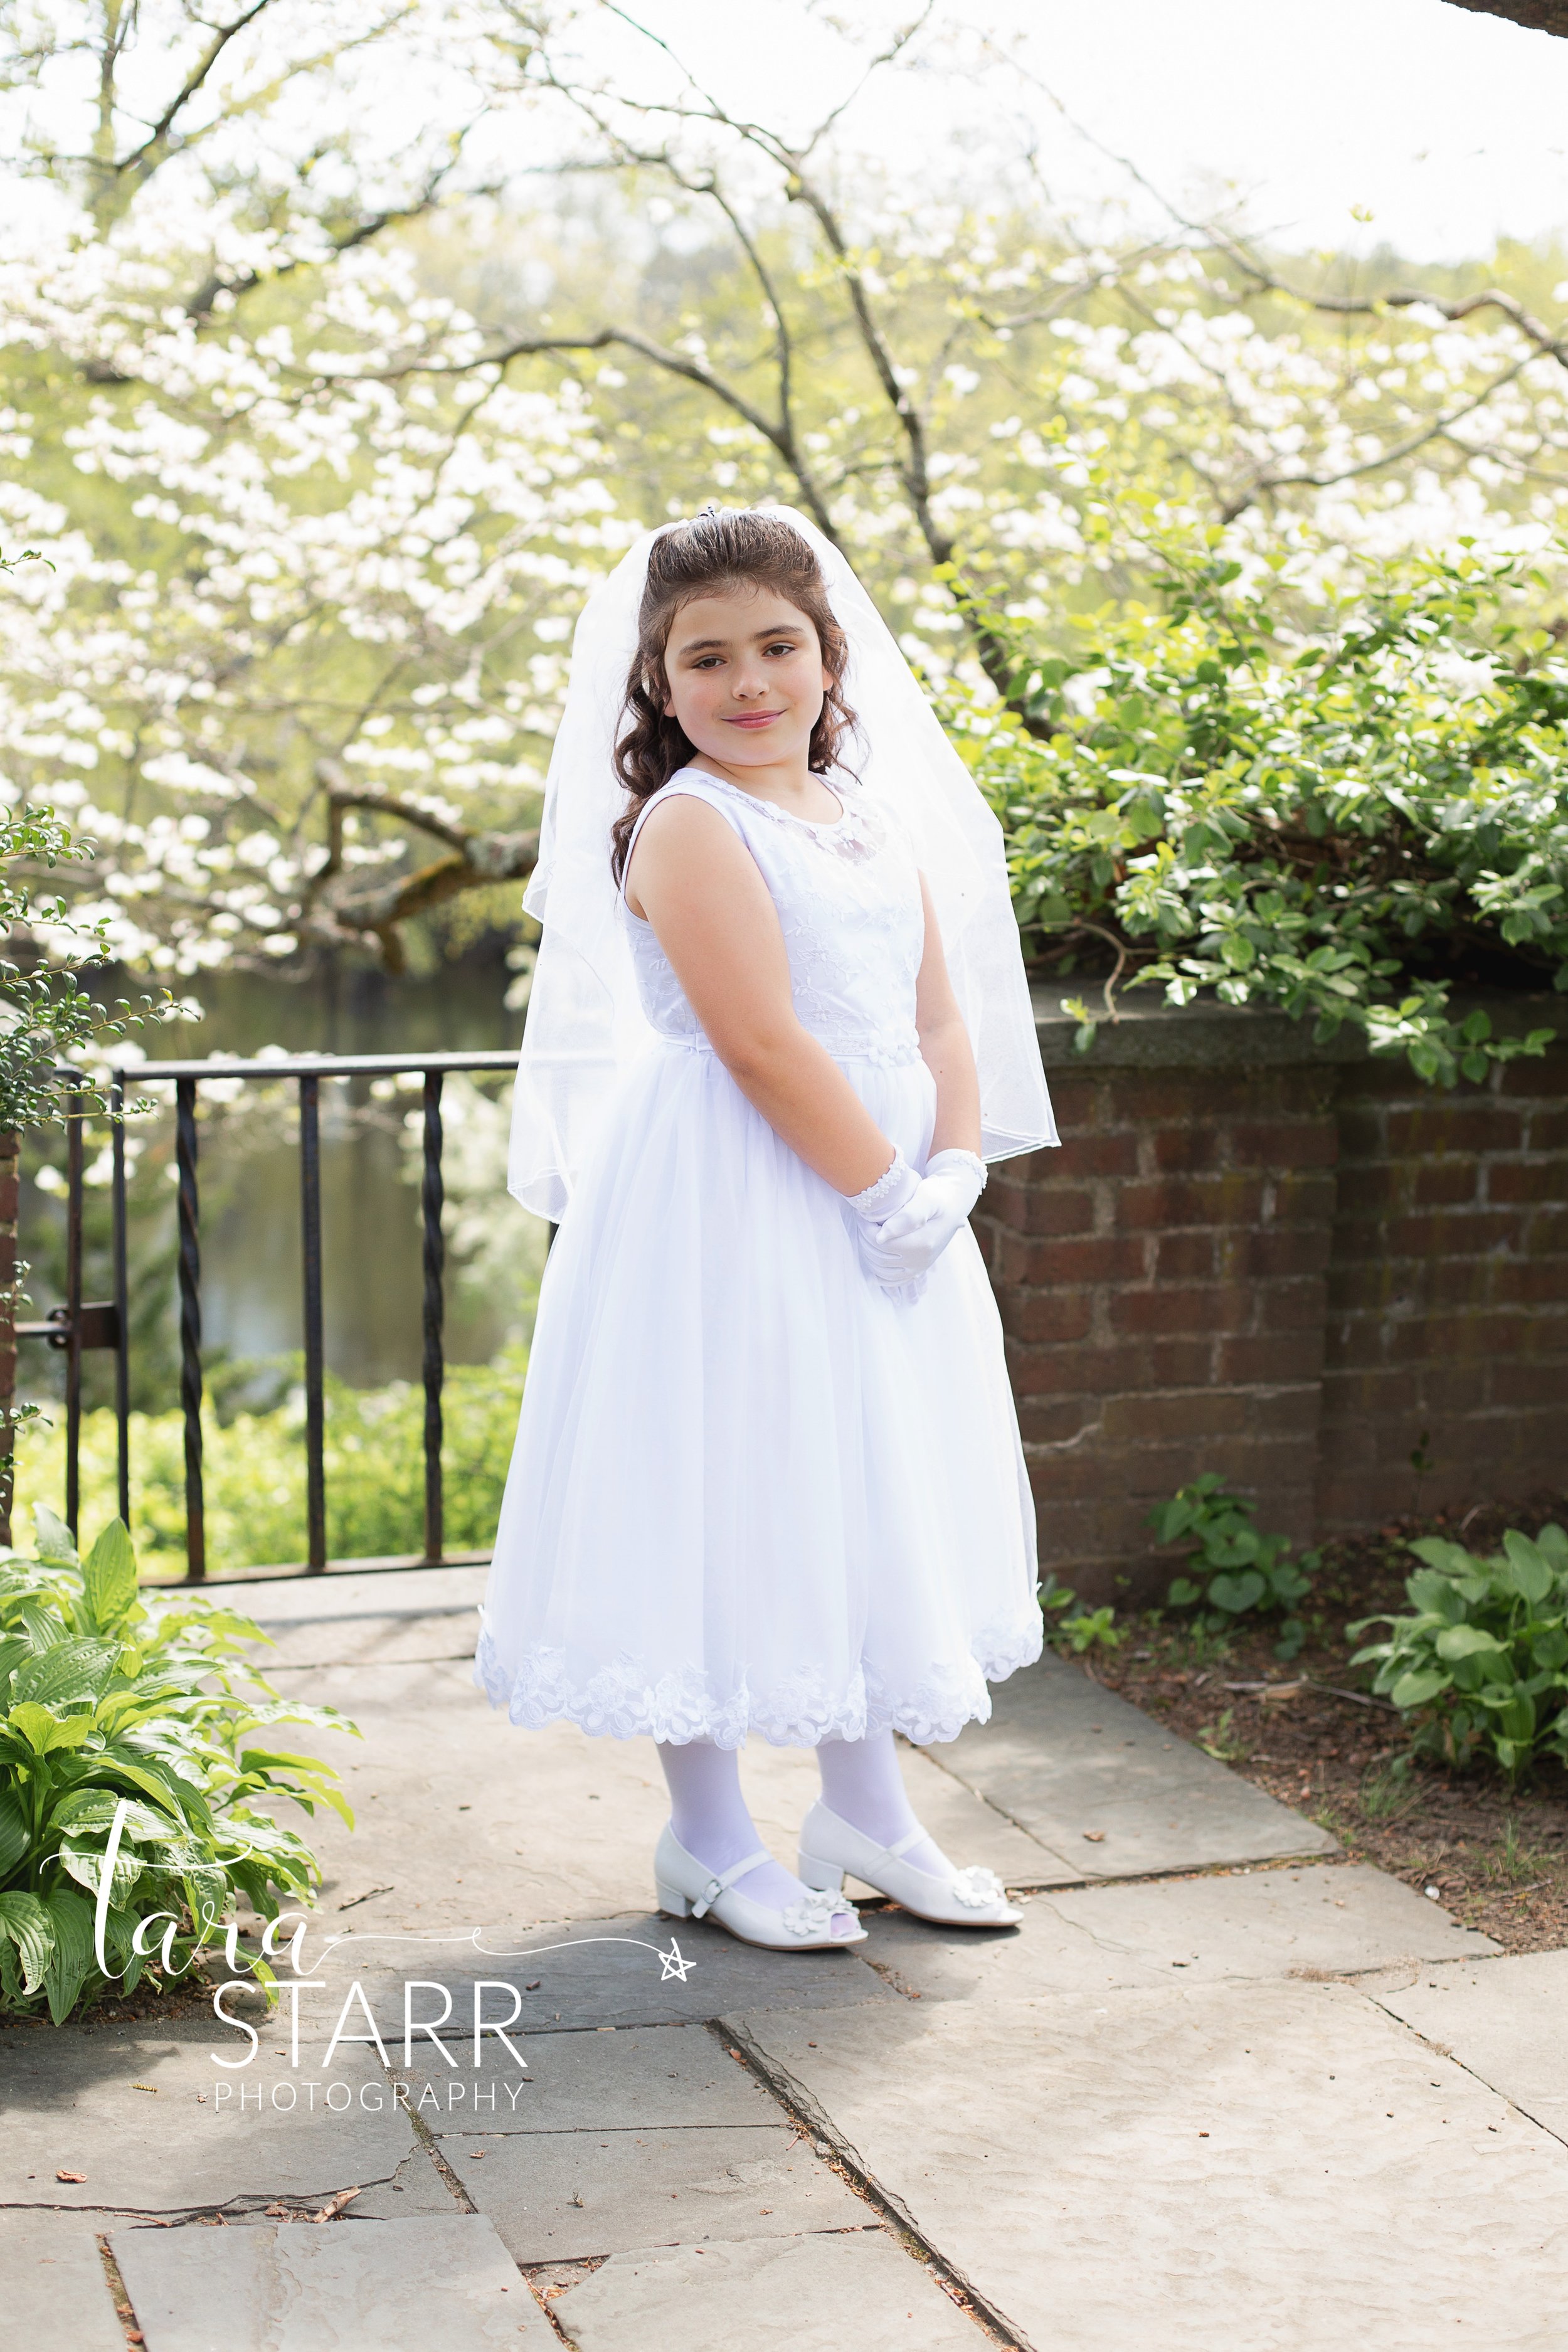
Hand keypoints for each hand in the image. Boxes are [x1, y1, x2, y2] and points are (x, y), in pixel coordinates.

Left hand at [859, 1147, 985, 1286]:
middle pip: (878, 1256)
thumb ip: (908, 1216)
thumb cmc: (939, 1195)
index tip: (863, 1215)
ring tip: (868, 1233)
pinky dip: (879, 1272)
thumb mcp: (927, 1197)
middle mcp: (922, 1259)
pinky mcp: (918, 1269)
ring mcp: (920, 1266)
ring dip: (868, 1253)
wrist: (953, 1203)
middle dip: (865, 1239)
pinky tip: (875, 1258)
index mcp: (923, 1242)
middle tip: (864, 1222)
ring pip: (881, 1269)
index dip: (865, 1229)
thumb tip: (883, 1235)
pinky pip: (892, 1280)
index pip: (880, 1242)